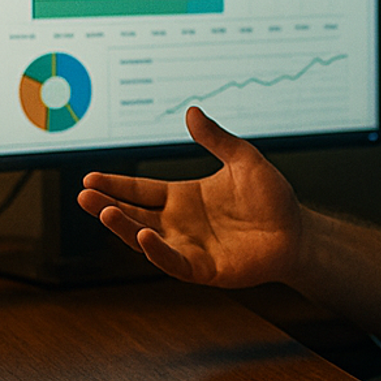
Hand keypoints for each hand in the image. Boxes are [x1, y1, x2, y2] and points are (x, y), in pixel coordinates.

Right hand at [77, 107, 303, 287]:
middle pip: (134, 214)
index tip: (90, 177)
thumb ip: (216, 139)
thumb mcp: (243, 160)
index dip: (116, 184)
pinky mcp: (204, 269)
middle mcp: (179, 223)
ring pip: (146, 240)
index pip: (140, 190)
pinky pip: (174, 262)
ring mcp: (189, 247)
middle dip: (108, 205)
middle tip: (83, 194)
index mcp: (183, 197)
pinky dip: (157, 251)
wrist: (297, 232)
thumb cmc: (271, 198)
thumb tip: (192, 110)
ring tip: (104, 213)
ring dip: (124, 227)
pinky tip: (143, 236)